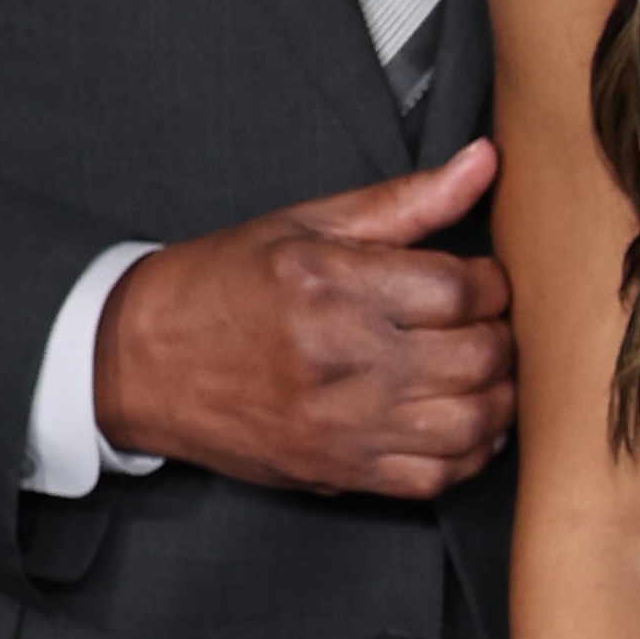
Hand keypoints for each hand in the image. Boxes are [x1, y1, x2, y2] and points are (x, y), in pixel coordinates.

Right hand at [96, 140, 514, 499]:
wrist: (139, 362)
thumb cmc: (222, 285)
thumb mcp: (306, 224)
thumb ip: (406, 201)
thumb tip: (485, 161)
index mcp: (331, 287)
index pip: (460, 290)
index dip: (490, 282)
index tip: (480, 279)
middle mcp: (342, 360)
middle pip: (478, 357)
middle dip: (500, 335)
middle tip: (485, 322)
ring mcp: (343, 425)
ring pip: (471, 423)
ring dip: (496, 396)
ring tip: (481, 371)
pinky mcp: (339, 471)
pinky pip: (436, 477)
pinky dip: (467, 452)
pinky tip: (459, 420)